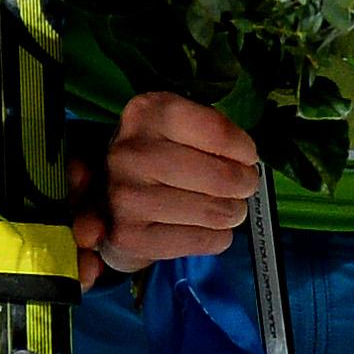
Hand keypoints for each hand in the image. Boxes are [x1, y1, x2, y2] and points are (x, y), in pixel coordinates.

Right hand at [70, 93, 264, 282]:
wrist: (105, 200)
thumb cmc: (154, 158)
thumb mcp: (175, 127)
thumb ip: (211, 133)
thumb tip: (249, 162)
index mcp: (146, 112)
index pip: (218, 132)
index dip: (244, 150)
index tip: (247, 158)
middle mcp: (130, 152)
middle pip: (222, 176)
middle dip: (244, 185)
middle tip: (243, 187)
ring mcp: (125, 197)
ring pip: (215, 211)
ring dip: (232, 213)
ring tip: (225, 209)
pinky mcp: (128, 237)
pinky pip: (201, 241)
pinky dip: (217, 238)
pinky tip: (208, 229)